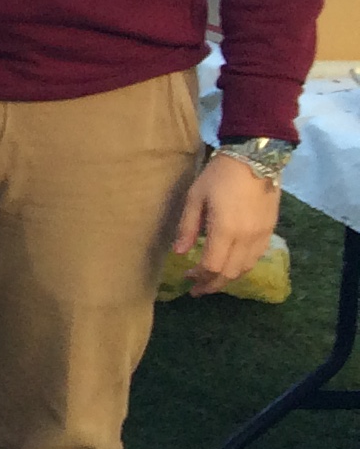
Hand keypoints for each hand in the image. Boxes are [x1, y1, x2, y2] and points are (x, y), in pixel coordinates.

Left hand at [177, 151, 283, 293]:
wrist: (255, 159)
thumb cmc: (219, 176)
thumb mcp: (195, 197)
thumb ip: (188, 227)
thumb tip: (179, 252)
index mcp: (226, 230)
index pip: (213, 265)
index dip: (199, 276)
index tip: (187, 277)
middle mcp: (246, 238)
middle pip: (230, 273)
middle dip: (212, 284)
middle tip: (197, 289)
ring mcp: (261, 235)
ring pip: (245, 268)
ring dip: (228, 279)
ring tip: (212, 281)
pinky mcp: (270, 230)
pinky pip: (256, 258)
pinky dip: (242, 267)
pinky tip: (230, 266)